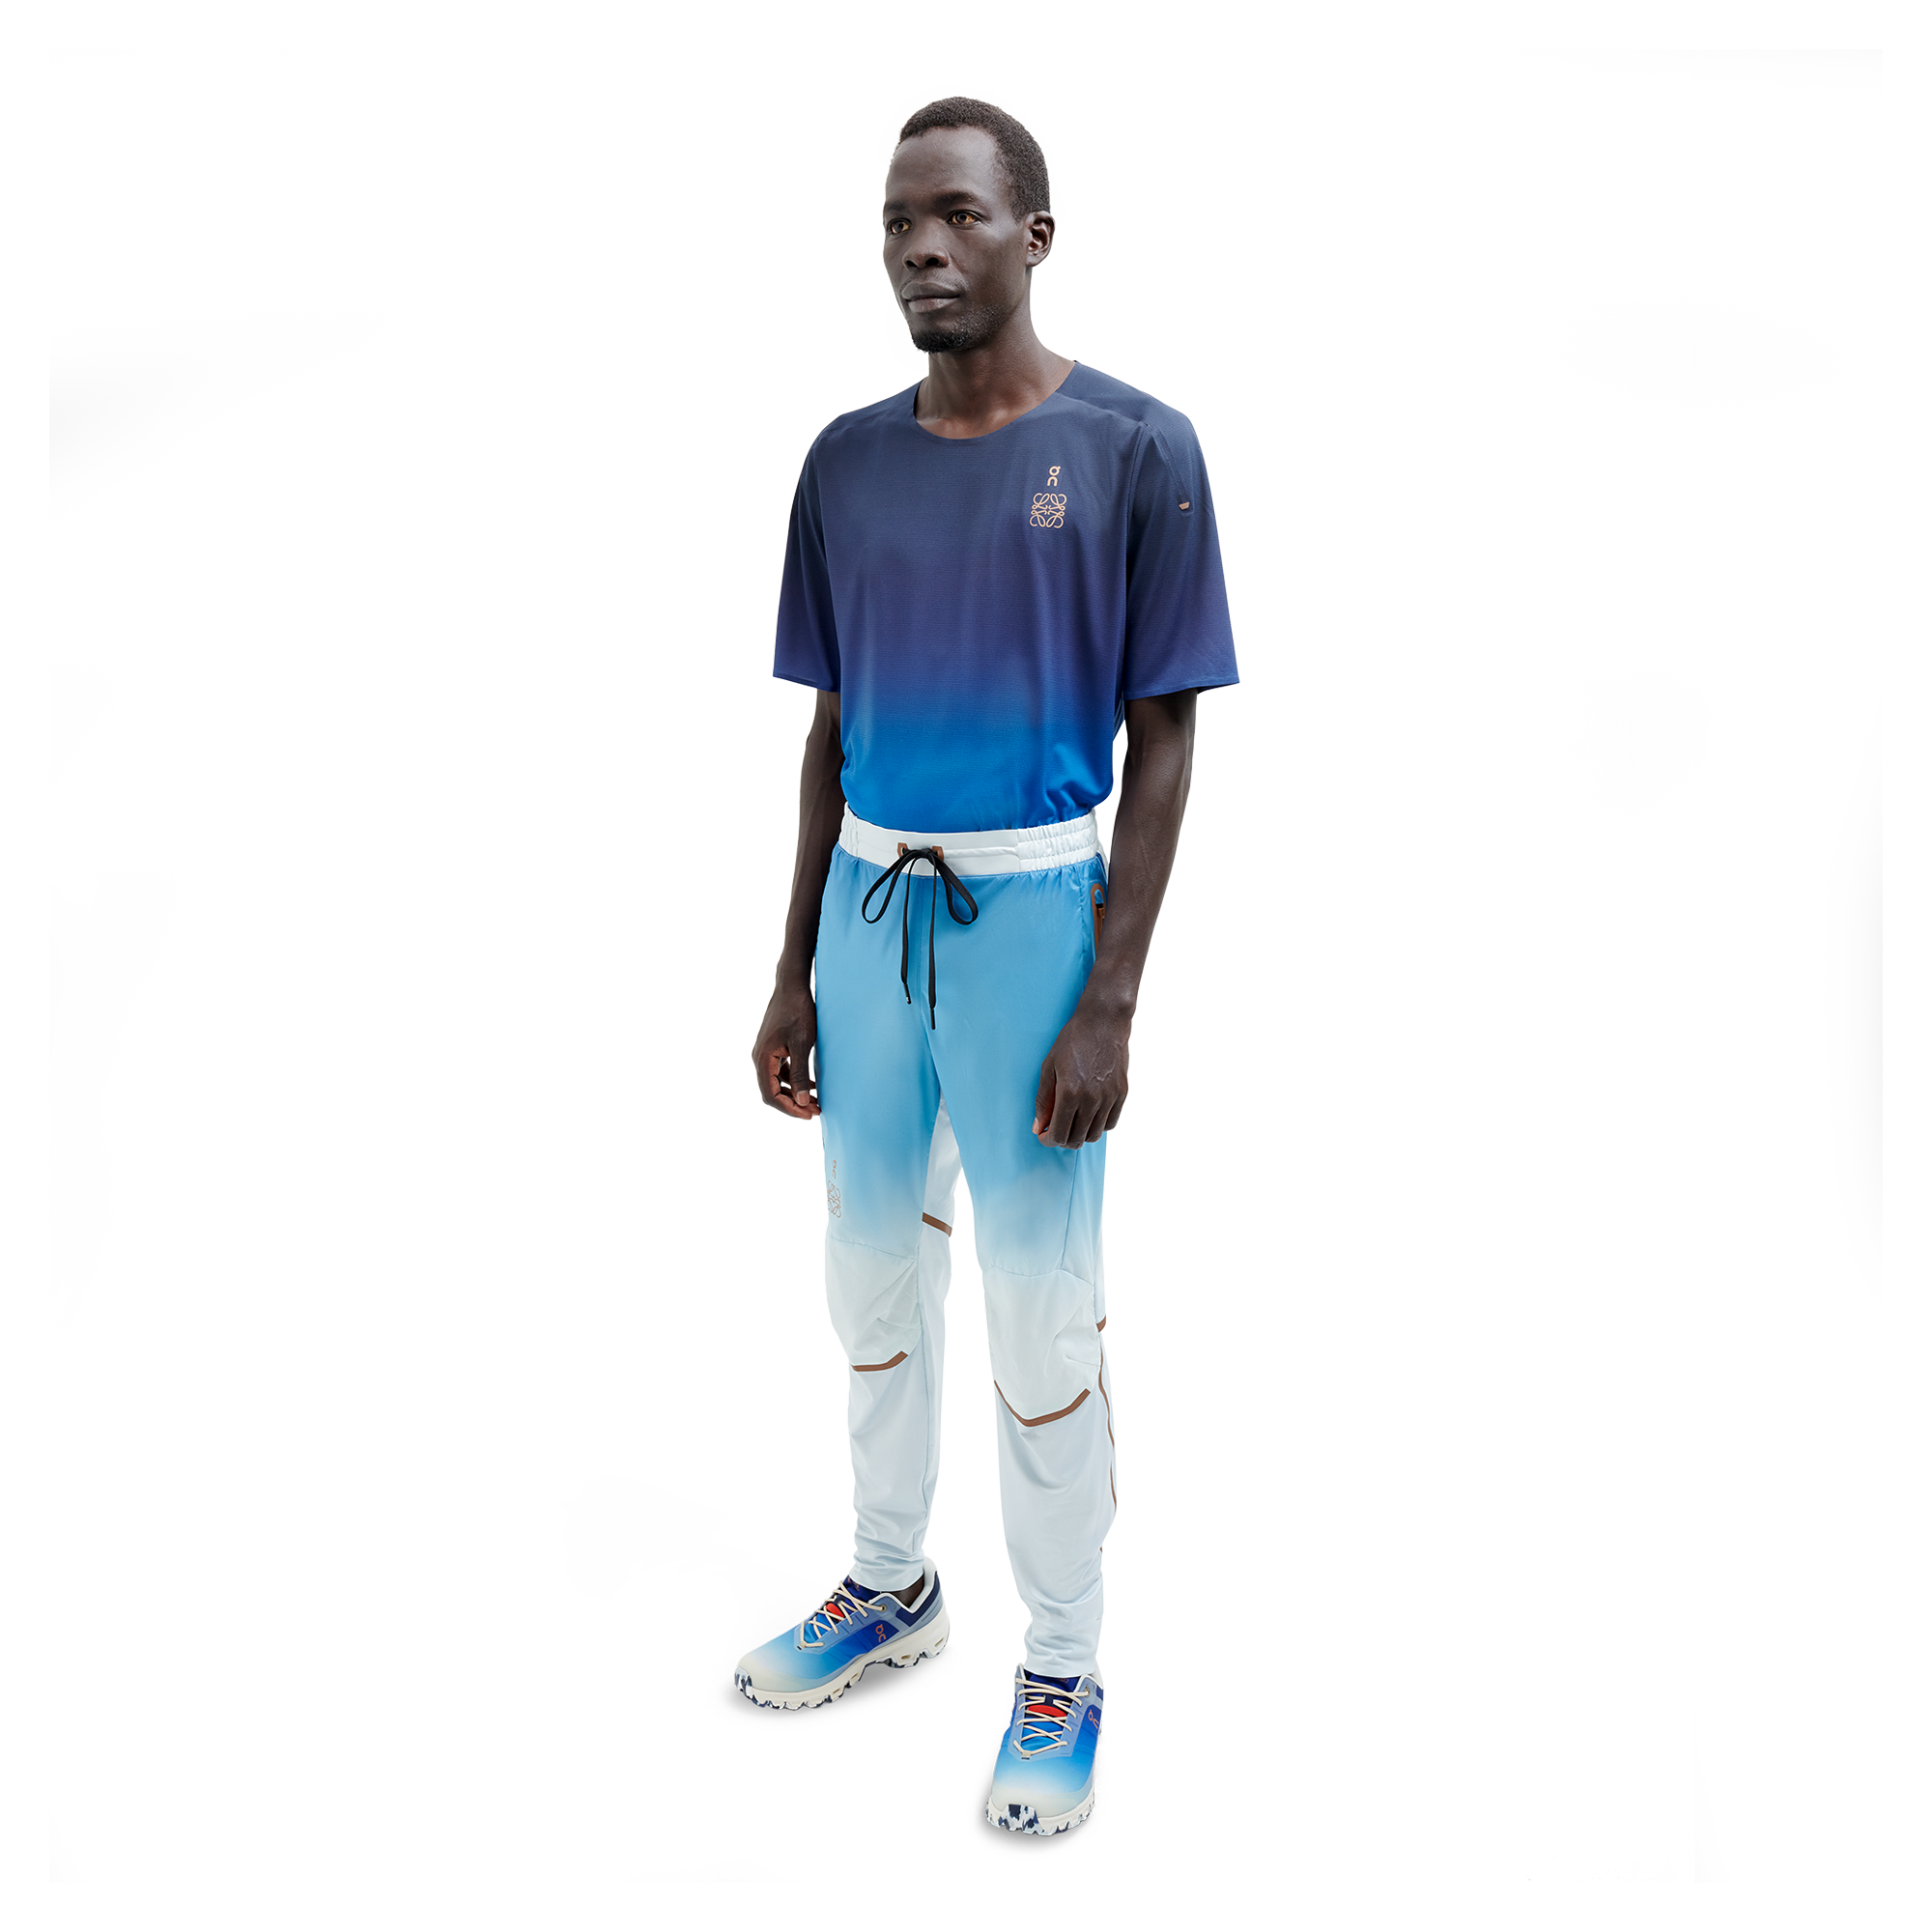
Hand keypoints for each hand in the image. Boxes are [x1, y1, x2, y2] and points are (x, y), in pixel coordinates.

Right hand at [755, 982, 819, 1121]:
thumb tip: (802, 1101)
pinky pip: (781, 1071)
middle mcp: (760, 1057)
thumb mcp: (802, 1044)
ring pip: (777, 1082)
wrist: (792, 986)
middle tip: (816, 1110)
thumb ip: (800, 1073)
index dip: (789, 1108)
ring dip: (794, 1093)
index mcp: (763, 1058)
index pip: (771, 1094)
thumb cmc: (797, 1011)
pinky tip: (811, 1083)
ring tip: (816, 1101)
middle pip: (772, 1091)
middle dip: (793, 1103)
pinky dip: (794, 1080)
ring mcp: (767, 1053)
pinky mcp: (775, 1048)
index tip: (809, 1114)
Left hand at [1032, 998, 1129, 1147]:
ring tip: (1072, 1122)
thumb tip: (1039, 1125)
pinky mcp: (1121, 1093)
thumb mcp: (1049, 1067)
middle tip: (1055, 1129)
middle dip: (1062, 1140)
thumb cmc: (1074, 1040)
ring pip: (1094, 1135)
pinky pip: (1110, 1124)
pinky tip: (1088, 1116)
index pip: (1059, 1134)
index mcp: (1070, 1093)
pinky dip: (1098, 1126)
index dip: (1048, 1140)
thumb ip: (1043, 1100)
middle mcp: (1091, 1099)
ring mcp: (1109, 1097)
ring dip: (1080, 1135)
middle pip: (1076, 1139)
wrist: (1103, 1023)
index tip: (1044, 1136)